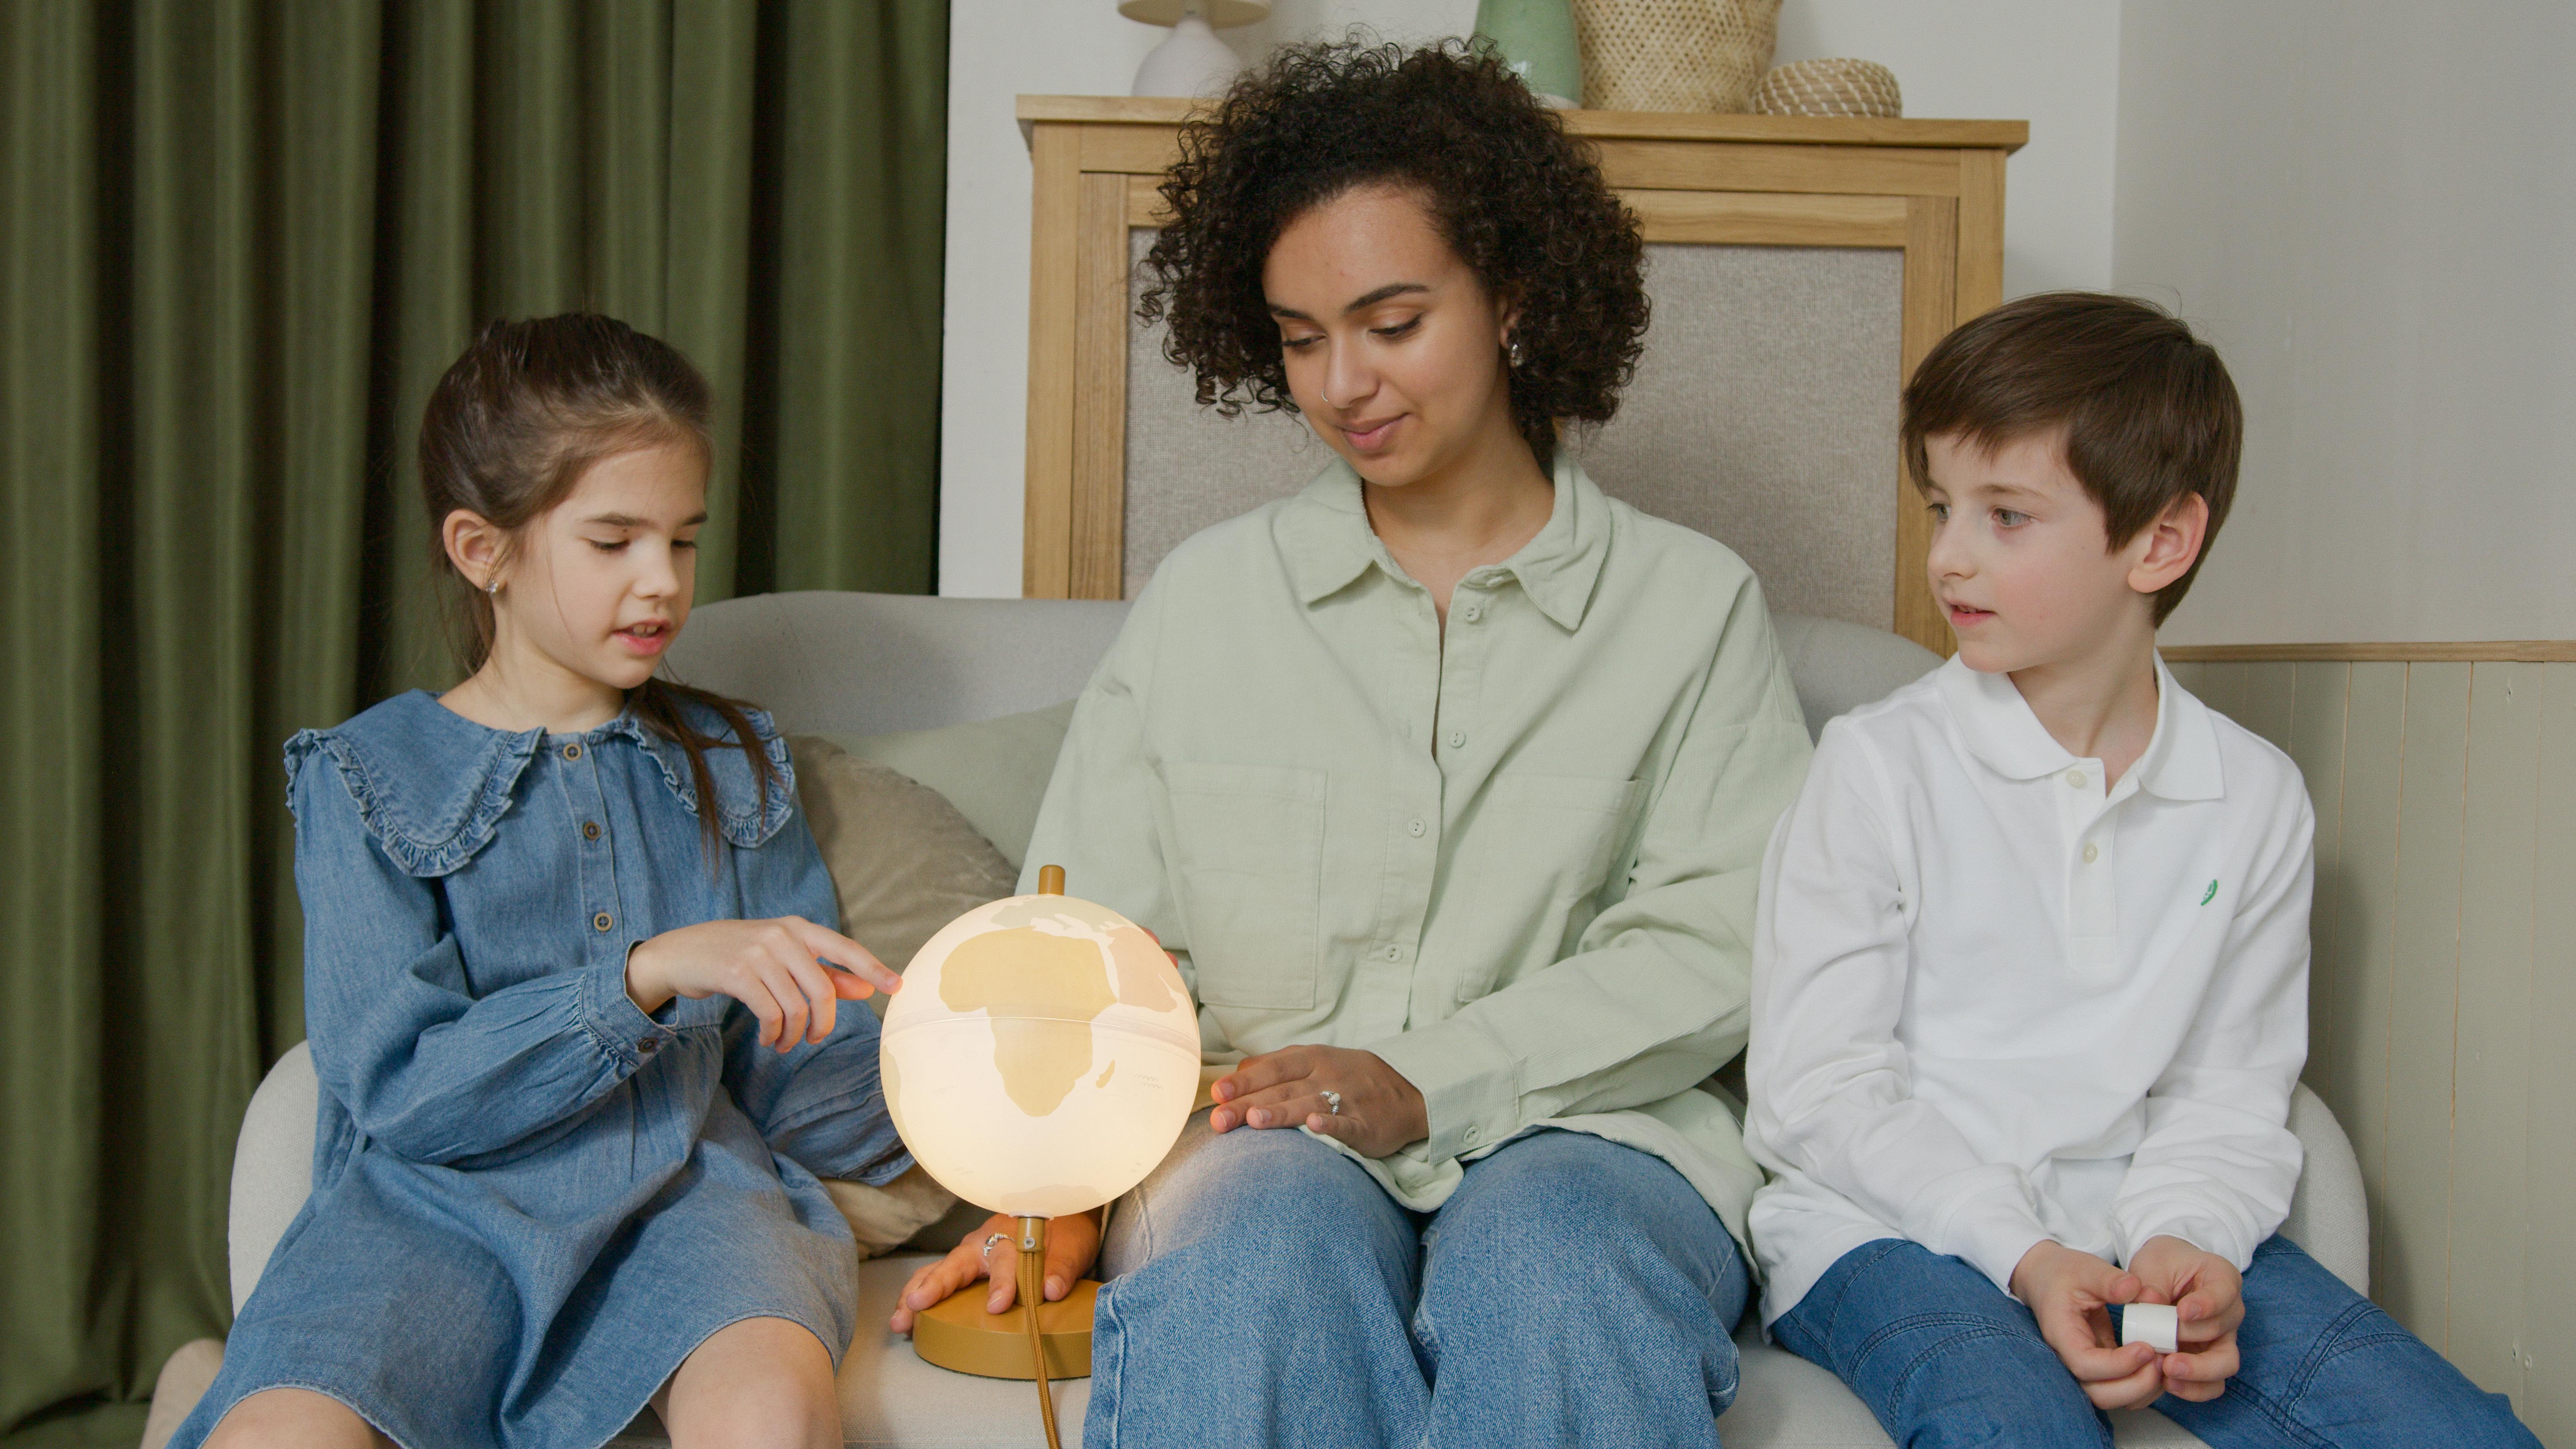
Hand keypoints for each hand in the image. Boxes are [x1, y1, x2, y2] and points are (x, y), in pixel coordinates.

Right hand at [626, 916, 899, 1052]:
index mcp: (798, 928)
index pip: (845, 948)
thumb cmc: (739, 957)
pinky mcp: (737, 973)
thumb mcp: (783, 959)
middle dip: (823, 1024)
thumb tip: (867, 989)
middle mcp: (782, 936)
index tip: (897, 987)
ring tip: (783, 1042)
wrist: (681, 953)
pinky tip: (769, 1038)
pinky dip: (773, 1034)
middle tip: (813, 1039)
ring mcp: (759, 953)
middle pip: (822, 990)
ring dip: (794, 1034)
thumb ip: (825, 974)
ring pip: (796, 1006)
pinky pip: (770, 1014)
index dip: (873, 967)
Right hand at [889, 1211, 1100, 1334]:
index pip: (1004, 1260)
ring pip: (937, 1270)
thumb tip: (1051, 1290)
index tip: (998, 1305)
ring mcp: (971, 1255)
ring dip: (917, 1293)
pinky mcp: (967, 1267)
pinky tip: (908, 1317)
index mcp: (1010, 1235)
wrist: (1061, 1214)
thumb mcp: (1072, 1247)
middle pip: (954, 1263)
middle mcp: (983, 1243)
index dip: (1002, 1283)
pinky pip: (938, 1278)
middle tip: (916, 1304)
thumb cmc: (1065, 1231)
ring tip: (900, 1321)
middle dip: (935, 1285)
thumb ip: (1062, 1267)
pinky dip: (920, 1295)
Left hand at [1210, 1044, 1427, 1157]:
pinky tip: (1315, 1127)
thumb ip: (1277, 1066)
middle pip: (1282, 1089)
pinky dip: (1332, 1125)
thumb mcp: (1315, 1061)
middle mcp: (1325, 1077)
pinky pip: (1347, 1124)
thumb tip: (1236, 1072)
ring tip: (1255, 1121)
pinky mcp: (1365, 1124)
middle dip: (1249, 1104)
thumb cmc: (1350, 1077)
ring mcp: (1346, 1100)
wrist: (1407, 1092)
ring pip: (1309, 1105)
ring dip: (1282, 1112)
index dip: (1244, 1081)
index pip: (1271, 1069)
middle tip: (1220, 1119)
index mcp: (1311, 1060)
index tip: (1217, 1093)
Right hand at [2009, 1240, 2163, 1409]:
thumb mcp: (2085, 1268)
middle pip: (2098, 1393)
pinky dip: (2141, 1386)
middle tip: (2160, 1360)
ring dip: (2140, 1389)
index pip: (2085, 1364)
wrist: (2047, 1279)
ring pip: (2109, 1398)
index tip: (2146, 1347)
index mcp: (2061, 1333)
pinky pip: (2118, 1389)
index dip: (2118, 1364)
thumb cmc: (2063, 1274)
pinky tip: (2157, 1365)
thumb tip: (2134, 1288)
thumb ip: (2109, 1279)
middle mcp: (2068, 1358)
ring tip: (2162, 1363)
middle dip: (2134, 1385)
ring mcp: (2083, 1367)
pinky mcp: (2099, 1368)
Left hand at [2125, 1235, 2244, 1402]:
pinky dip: (2193, 1388)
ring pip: (2225, 1364)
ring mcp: (2223, 1337)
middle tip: (2169, 1350)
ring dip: (2198, 1373)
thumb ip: (2152, 1281)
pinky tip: (2168, 1384)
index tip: (2183, 1312)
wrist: (2167, 1273)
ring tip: (2168, 1372)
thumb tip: (2149, 1302)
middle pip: (2224, 1333)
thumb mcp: (2153, 1262)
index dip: (2207, 1304)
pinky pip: (2212, 1382)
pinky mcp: (2209, 1358)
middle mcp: (2230, 1310)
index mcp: (2222, 1278)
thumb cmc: (2163, 1264)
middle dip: (2194, 1341)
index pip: (2224, 1292)